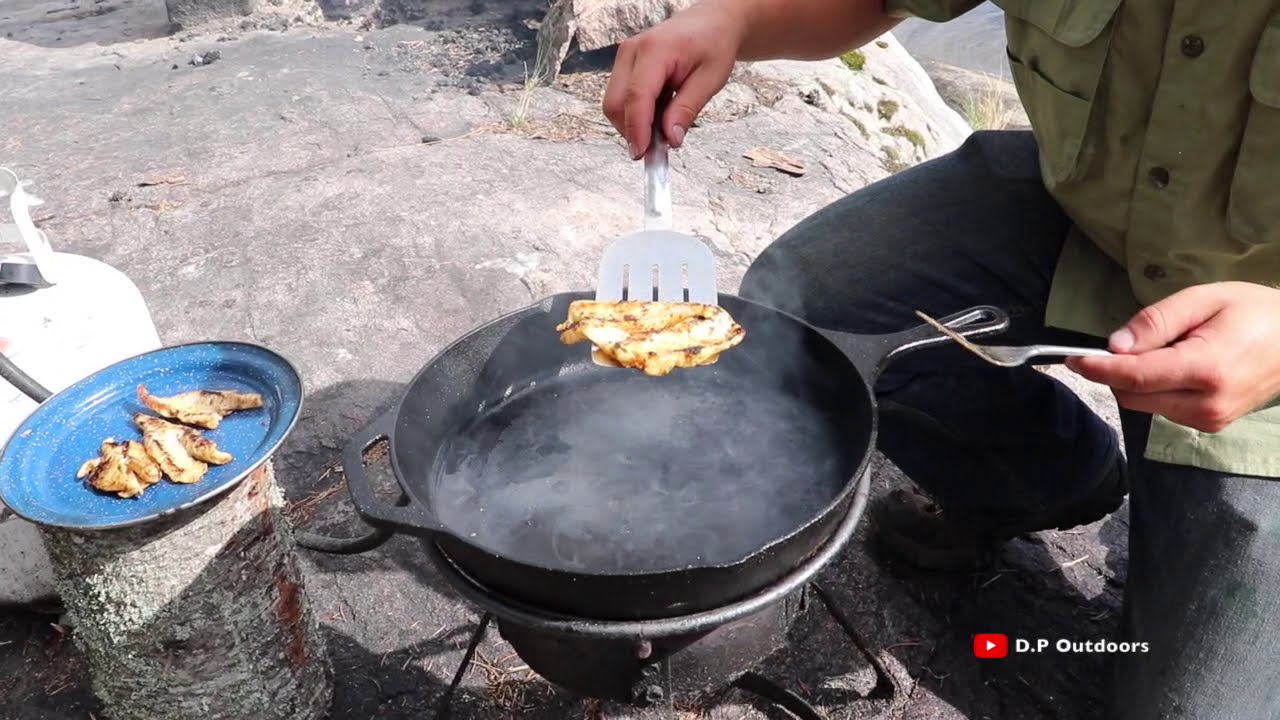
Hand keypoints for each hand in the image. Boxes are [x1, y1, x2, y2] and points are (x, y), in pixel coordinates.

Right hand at [602, 2, 744, 159]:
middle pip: (616, 103)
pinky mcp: (625, 65)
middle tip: (658, 150)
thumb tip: (670, 139)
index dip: (637, 130)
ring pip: (614, 104)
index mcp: (656, 49)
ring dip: (635, 124)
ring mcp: (625, 57)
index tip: (642, 154)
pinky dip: (636, 114)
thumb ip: (687, 109)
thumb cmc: (713, 44)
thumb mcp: (710, 79)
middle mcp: (632, 51)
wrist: (710, 23)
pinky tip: (658, 114)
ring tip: (665, 126)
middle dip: (632, 131)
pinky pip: (621, 98)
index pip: (637, 96)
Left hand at [1065, 281, 1279, 432]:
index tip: (1072, 359)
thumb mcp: (1204, 300)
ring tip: (1167, 349)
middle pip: (1132, 395)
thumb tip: (1114, 345)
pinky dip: (1155, 389)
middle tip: (1128, 342)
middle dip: (1115, 372)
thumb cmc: (1255, 311)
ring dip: (1136, 380)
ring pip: (1144, 405)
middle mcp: (1205, 404)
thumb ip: (1156, 321)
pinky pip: (1163, 408)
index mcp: (1205, 369)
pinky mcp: (1210, 425)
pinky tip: (1177, 366)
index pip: (1133, 377)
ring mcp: (1209, 420)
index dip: (1097, 368)